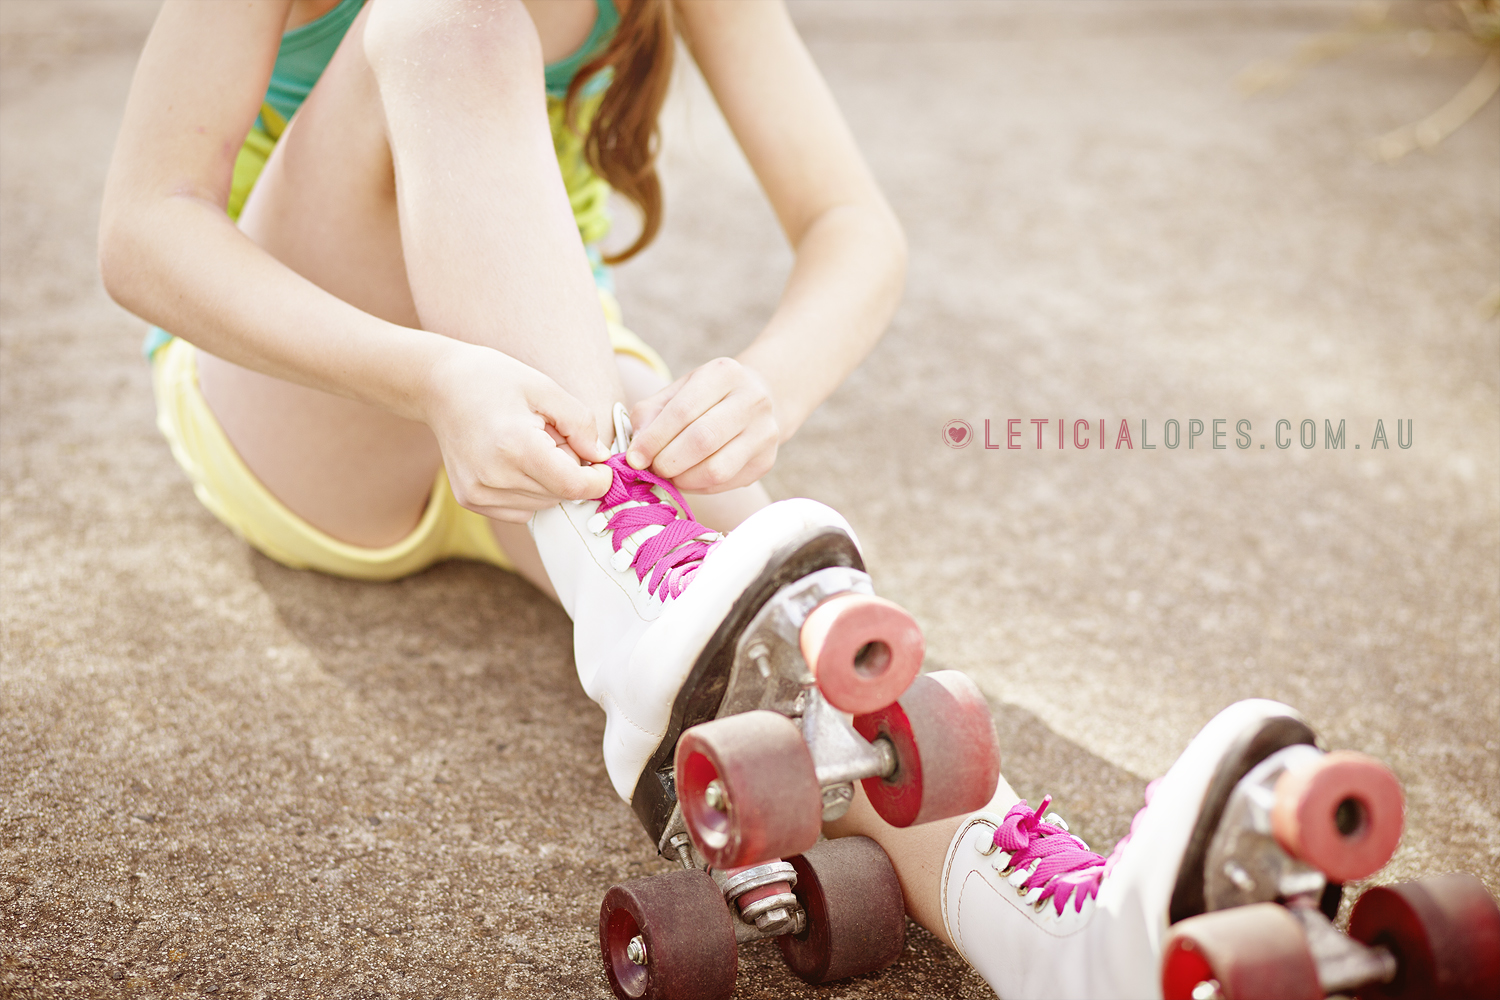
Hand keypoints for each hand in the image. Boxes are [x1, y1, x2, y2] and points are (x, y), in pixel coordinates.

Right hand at [423, 341, 611, 521]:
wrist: (439, 386)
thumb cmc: (494, 380)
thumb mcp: (545, 388)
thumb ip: (580, 424)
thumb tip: (600, 458)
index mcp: (515, 447)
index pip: (573, 486)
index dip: (598, 479)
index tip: (603, 465)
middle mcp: (493, 477)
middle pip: (559, 495)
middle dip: (569, 471)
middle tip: (552, 437)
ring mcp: (478, 492)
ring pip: (542, 505)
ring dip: (548, 481)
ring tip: (529, 445)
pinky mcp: (470, 499)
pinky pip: (521, 510)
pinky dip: (529, 491)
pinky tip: (514, 461)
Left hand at [626, 356, 778, 492]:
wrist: (756, 400)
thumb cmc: (705, 398)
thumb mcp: (676, 392)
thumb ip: (650, 416)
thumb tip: (636, 454)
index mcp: (724, 373)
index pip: (683, 410)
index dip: (654, 439)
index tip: (635, 458)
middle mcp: (752, 399)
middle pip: (703, 440)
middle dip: (668, 461)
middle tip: (653, 469)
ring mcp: (764, 432)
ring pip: (717, 469)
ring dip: (683, 479)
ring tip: (670, 474)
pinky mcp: (766, 461)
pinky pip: (725, 483)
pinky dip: (698, 486)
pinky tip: (690, 476)